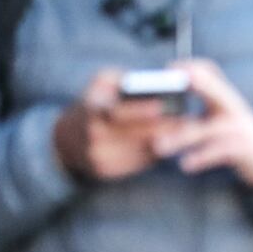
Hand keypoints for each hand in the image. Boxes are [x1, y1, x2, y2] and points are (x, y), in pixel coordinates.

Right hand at [53, 69, 177, 181]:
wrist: (66, 139)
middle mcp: (92, 136)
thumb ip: (124, 79)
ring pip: (140, 151)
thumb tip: (154, 83)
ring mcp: (99, 157)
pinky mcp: (106, 172)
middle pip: (134, 135)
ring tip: (183, 129)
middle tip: (185, 119)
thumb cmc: (94, 102)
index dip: (142, 110)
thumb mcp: (101, 83)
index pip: (118, 113)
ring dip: (164, 141)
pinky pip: (137, 163)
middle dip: (162, 127)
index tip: (164, 105)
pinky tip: (168, 142)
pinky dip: (155, 153)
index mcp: (91, 110)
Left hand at [151, 59, 252, 190]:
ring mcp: (240, 128)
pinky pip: (221, 152)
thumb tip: (159, 102)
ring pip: (209, 129)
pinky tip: (186, 165)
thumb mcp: (218, 113)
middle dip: (198, 84)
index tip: (169, 68)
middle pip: (216, 91)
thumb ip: (197, 106)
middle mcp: (233, 108)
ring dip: (182, 137)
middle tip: (170, 83)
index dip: (191, 66)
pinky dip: (202, 158)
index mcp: (223, 97)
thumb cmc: (234, 134)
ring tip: (159, 147)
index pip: (210, 71)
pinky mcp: (244, 150)